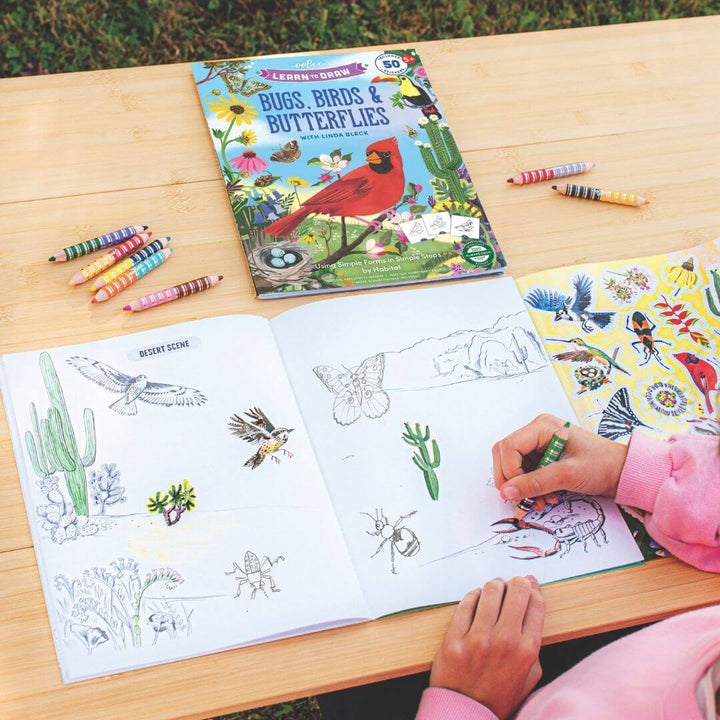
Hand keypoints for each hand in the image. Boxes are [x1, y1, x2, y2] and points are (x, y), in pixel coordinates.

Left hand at [429, 576, 543, 719]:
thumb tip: (532, 609)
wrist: (467, 712)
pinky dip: (473, 595)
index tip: (530, 583)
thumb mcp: (529, 676)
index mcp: (527, 650)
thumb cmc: (499, 694)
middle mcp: (505, 641)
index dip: (534, 588)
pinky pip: (466, 603)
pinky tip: (476, 597)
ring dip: (494, 585)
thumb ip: (534, 645)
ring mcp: (478, 638)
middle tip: (512, 584)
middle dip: (516, 582)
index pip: (535, 604)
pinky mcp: (455, 638)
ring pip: (490, 591)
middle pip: (516, 591)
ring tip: (494, 588)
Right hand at [492, 414, 627, 501]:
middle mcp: (537, 432)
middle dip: (513, 481)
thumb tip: (506, 492)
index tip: (517, 492)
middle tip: (524, 500)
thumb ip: (535, 483)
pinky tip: (546, 498)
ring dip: (523, 488)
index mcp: (542, 427)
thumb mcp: (567, 475)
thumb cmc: (603, 465)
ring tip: (541, 502)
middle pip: (505, 456)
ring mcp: (539, 444)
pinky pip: (525, 473)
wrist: (624, 472)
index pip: (508, 447)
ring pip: (513, 467)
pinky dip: (531, 488)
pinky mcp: (543, 457)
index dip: (509, 471)